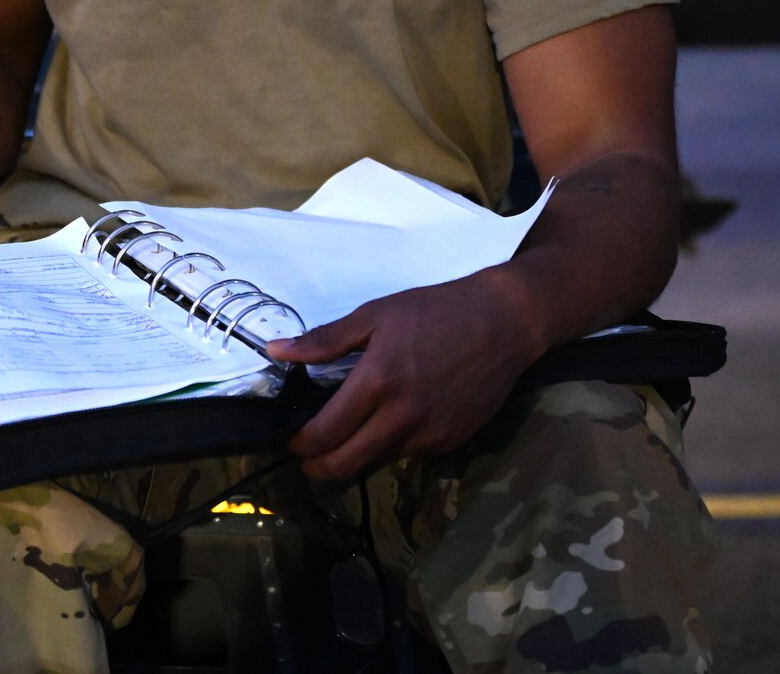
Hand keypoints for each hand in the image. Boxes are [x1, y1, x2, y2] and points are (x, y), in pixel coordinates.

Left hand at [265, 268, 543, 480]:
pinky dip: (389, 446)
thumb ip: (324, 340)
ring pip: (378, 462)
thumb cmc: (434, 312)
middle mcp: (402, 417)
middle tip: (307, 458)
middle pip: (347, 464)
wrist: (504, 322)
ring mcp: (430, 435)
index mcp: (377, 383)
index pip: (326, 433)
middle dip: (319, 468)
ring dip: (355, 457)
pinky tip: (386, 425)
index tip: (291, 439)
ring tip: (344, 438)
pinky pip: (408, 454)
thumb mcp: (375, 315)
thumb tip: (275, 350)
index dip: (301, 444)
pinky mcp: (452, 442)